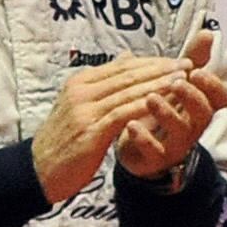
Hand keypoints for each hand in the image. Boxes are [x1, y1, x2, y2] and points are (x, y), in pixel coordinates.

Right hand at [33, 54, 187, 203]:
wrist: (38, 170)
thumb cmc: (65, 139)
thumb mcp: (81, 105)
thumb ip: (104, 83)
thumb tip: (127, 56)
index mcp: (79, 82)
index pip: (122, 66)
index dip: (152, 62)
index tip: (177, 59)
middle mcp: (81, 92)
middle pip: (128, 74)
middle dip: (161, 68)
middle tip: (188, 63)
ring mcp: (84, 110)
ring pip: (128, 91)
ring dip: (158, 84)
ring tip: (183, 79)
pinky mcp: (90, 131)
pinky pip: (123, 113)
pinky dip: (145, 105)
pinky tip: (164, 102)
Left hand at [119, 30, 226, 183]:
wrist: (138, 148)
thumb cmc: (162, 112)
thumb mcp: (177, 83)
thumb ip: (192, 60)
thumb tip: (208, 33)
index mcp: (200, 107)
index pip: (220, 98)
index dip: (212, 85)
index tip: (196, 70)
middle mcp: (194, 126)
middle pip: (205, 113)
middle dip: (192, 96)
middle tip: (176, 82)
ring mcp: (177, 144)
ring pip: (181, 132)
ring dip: (167, 113)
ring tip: (150, 98)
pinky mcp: (156, 159)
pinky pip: (155, 152)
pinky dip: (143, 139)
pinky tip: (130, 125)